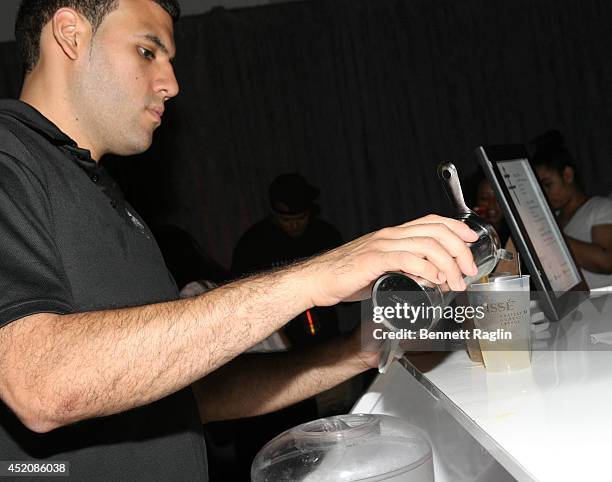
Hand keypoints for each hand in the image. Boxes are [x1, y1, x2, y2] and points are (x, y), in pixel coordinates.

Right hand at [304, 214, 478, 306]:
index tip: (471, 240)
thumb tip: (426, 278)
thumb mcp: (381, 269)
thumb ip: (403, 270)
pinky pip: (407, 258)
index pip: (431, 222)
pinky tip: (434, 280)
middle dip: (459, 249)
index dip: (456, 228)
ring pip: (427, 244)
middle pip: (435, 231)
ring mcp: (381, 245)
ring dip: (448, 263)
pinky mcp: (373, 260)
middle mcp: (389, 235)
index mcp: (392, 235)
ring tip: (455, 281)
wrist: (317, 280)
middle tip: (468, 269)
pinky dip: (427, 269)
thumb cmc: (344, 276)